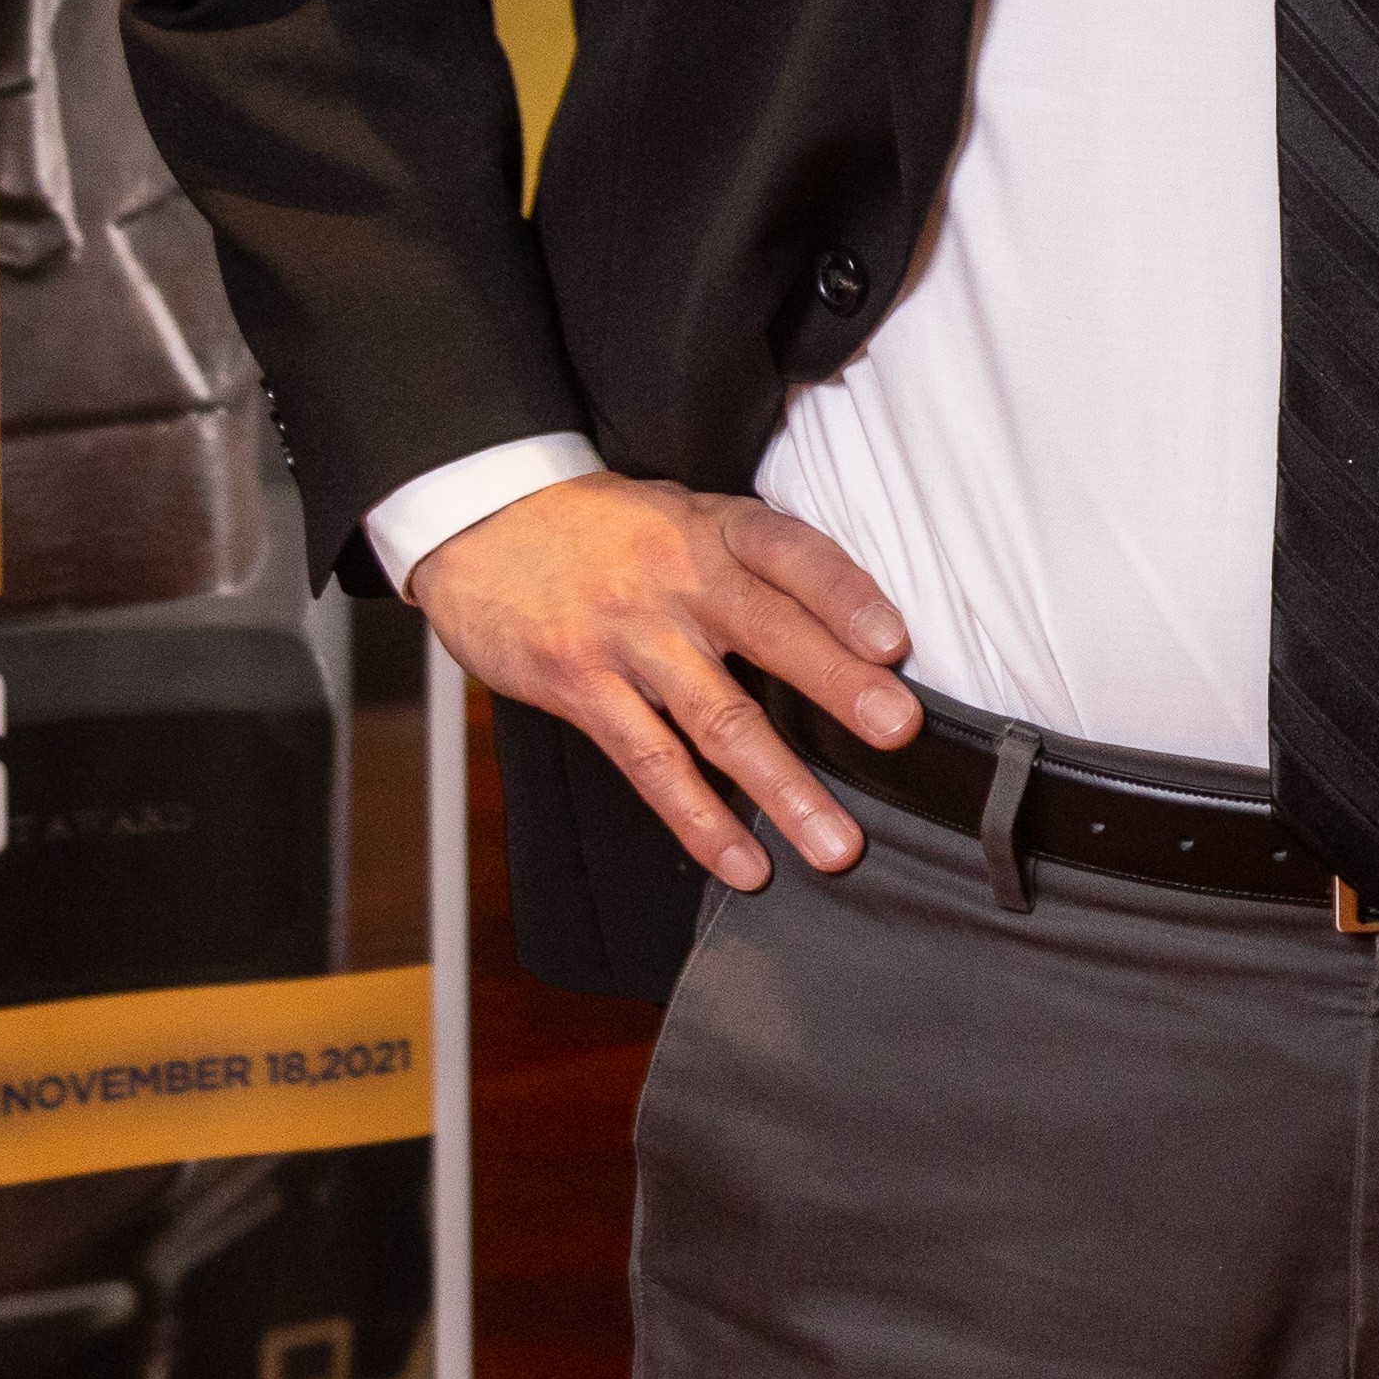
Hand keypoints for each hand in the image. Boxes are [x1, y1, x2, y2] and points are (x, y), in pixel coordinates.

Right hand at [404, 473, 921, 889]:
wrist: (478, 519)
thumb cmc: (602, 527)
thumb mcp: (681, 514)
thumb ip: (751, 562)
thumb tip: (851, 630)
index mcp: (712, 528)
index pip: (790, 553)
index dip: (844, 593)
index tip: (894, 639)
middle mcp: (675, 578)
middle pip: (768, 633)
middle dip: (838, 685)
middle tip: (899, 731)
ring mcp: (625, 636)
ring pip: (716, 717)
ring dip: (782, 786)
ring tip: (834, 844)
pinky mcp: (579, 686)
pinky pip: (650, 762)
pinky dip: (700, 819)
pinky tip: (743, 863)